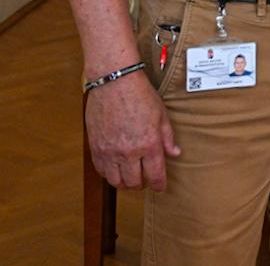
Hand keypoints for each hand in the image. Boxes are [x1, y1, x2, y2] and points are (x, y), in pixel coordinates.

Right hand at [85, 71, 180, 190]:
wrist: (115, 82)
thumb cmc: (140, 95)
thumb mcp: (161, 115)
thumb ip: (167, 138)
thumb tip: (174, 153)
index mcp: (149, 144)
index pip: (155, 175)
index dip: (159, 185)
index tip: (160, 187)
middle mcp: (128, 152)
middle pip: (134, 183)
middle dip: (141, 185)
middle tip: (144, 181)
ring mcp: (109, 151)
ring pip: (115, 181)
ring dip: (124, 183)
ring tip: (130, 177)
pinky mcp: (95, 147)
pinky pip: (101, 171)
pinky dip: (109, 174)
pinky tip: (115, 169)